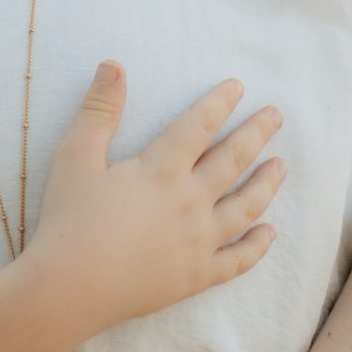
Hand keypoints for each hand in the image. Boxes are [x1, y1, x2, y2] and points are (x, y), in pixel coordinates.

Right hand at [25, 64, 284, 331]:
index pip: (200, 126)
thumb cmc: (68, 220)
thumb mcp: (76, 156)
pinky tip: (270, 232)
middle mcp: (190, 202)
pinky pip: (237, 260)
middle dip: (257, 133)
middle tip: (276, 115)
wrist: (69, 287)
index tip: (239, 86)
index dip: (220, 103)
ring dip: (267, 183)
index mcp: (162, 170)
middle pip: (233, 160)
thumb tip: (114, 64)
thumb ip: (99, 109)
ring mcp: (198, 242)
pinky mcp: (196, 276)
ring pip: (245, 207)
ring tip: (282, 165)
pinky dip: (258, 246)